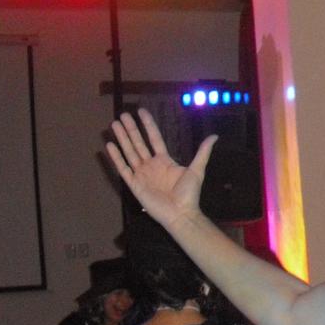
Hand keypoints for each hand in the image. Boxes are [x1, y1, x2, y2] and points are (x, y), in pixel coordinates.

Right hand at [106, 109, 215, 229]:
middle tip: (123, 115)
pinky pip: (123, 168)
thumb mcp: (197, 170)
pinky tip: (110, 145)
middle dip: (131, 129)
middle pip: (139, 143)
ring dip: (122, 138)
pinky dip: (116, 157)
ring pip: (129, 152)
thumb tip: (214, 136)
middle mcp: (151, 165)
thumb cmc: (189, 194)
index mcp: (165, 161)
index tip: (141, 111)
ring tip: (114, 124)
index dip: (148, 125)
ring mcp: (142, 174)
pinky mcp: (134, 184)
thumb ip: (203, 152)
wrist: (181, 213)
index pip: (154, 138)